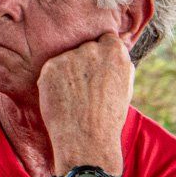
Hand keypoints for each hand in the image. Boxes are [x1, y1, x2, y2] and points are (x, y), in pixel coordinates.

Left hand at [38, 33, 132, 173]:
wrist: (86, 138)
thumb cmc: (108, 116)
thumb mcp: (124, 85)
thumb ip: (118, 63)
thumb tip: (113, 45)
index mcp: (115, 51)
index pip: (105, 38)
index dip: (100, 53)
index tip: (97, 68)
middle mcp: (92, 49)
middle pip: (85, 47)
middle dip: (83, 62)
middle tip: (85, 87)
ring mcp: (70, 56)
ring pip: (67, 58)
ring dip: (68, 71)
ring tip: (74, 96)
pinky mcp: (50, 66)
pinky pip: (51, 69)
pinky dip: (53, 81)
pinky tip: (62, 98)